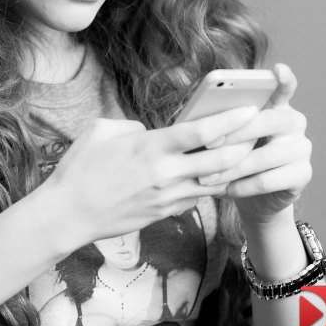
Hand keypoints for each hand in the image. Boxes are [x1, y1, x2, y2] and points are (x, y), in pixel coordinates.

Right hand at [40, 106, 260, 247]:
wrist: (68, 214)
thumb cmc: (79, 169)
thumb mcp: (101, 131)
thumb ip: (132, 125)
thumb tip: (150, 131)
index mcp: (150, 148)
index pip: (200, 132)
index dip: (229, 121)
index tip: (248, 111)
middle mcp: (165, 174)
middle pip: (220, 160)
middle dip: (243, 146)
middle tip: (257, 134)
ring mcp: (167, 197)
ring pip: (214, 183)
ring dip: (232, 169)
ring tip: (245, 154)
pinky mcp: (165, 213)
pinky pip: (195, 197)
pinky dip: (208, 185)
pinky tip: (214, 176)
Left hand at [196, 64, 311, 224]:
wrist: (253, 195)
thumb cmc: (233, 156)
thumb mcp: (225, 137)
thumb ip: (220, 122)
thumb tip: (196, 120)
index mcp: (276, 105)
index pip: (283, 87)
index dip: (284, 78)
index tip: (278, 69)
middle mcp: (294, 122)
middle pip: (267, 121)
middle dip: (234, 133)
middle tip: (206, 145)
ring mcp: (303, 147)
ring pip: (264, 156)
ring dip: (231, 168)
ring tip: (206, 178)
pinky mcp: (304, 174)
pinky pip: (268, 180)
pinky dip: (242, 186)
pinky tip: (226, 190)